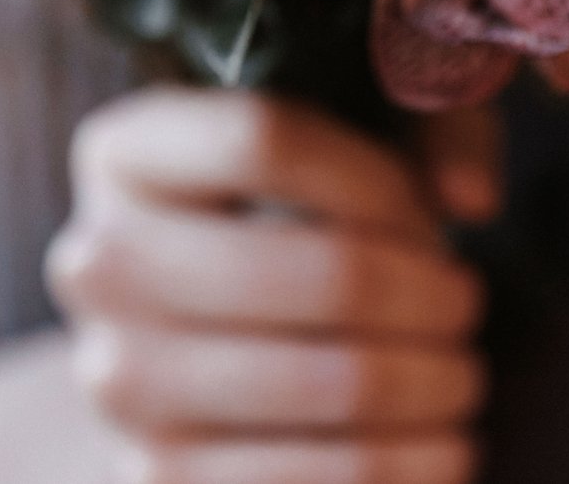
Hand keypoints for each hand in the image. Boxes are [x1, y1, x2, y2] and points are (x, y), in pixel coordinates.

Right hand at [47, 89, 491, 483]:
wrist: (166, 363)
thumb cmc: (277, 227)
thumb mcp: (338, 138)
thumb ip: (425, 120)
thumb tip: (471, 196)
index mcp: (124, 154)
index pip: (268, 140)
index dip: (380, 177)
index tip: (427, 211)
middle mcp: (97, 265)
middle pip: (329, 273)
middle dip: (436, 294)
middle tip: (465, 301)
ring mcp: (116, 386)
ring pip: (342, 384)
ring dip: (438, 383)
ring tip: (458, 373)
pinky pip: (329, 482)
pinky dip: (415, 465)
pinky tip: (440, 444)